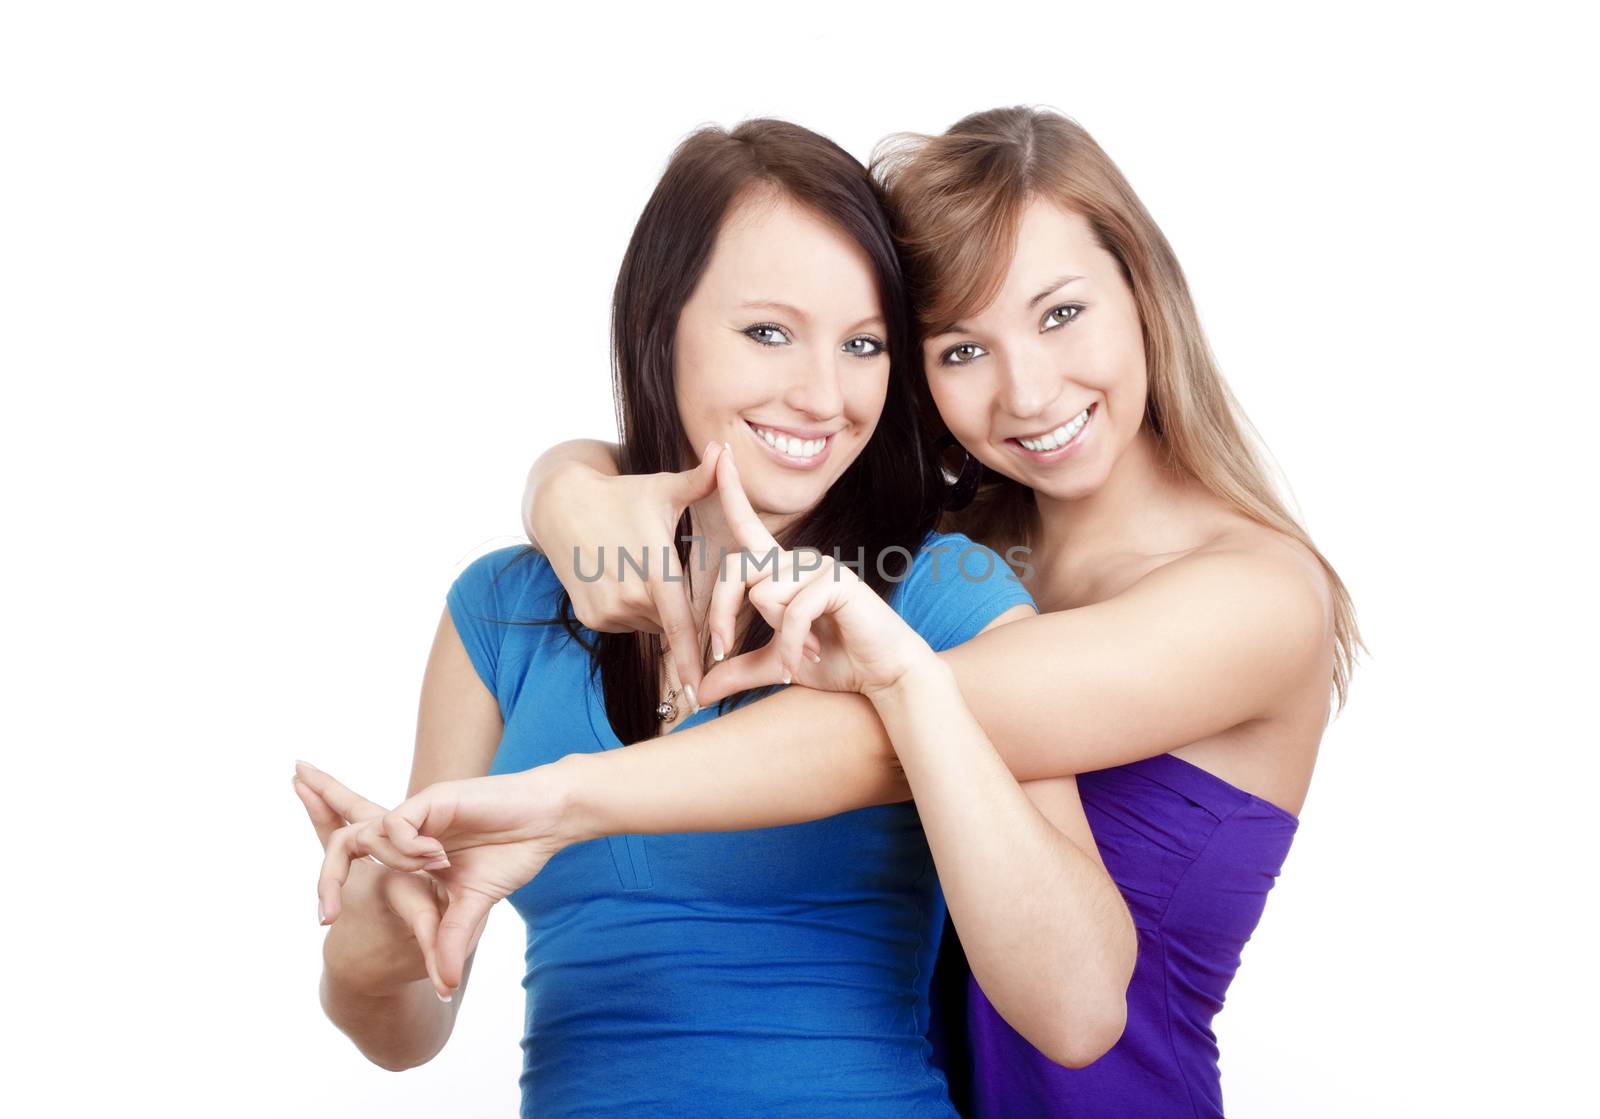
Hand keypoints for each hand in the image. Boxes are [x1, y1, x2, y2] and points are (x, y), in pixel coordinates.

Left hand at [296, 760, 575, 996]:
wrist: (546, 820)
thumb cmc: (512, 853)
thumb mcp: (472, 906)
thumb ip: (450, 939)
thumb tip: (444, 989)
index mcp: (411, 851)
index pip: (355, 858)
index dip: (332, 884)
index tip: (326, 921)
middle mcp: (408, 829)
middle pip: (343, 842)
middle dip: (327, 878)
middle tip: (329, 917)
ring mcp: (417, 813)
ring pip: (369, 836)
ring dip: (397, 862)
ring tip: (437, 866)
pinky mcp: (431, 799)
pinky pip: (396, 824)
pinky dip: (408, 846)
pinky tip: (440, 856)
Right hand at [532, 440, 723, 701]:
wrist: (561, 505)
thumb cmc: (623, 495)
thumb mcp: (663, 488)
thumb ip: (702, 480)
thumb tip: (723, 450)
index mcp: (655, 571)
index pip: (682, 627)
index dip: (692, 659)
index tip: (703, 691)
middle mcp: (630, 596)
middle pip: (671, 623)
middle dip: (680, 612)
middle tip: (673, 584)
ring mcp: (607, 610)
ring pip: (649, 625)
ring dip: (655, 610)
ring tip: (640, 570)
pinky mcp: (592, 617)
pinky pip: (626, 624)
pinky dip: (633, 610)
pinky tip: (622, 577)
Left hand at [695, 450, 940, 704]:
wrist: (884, 677)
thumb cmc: (836, 664)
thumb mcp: (775, 667)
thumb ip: (737, 672)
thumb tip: (697, 693)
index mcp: (782, 571)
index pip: (748, 526)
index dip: (730, 490)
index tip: (717, 453)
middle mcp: (798, 560)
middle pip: (737, 569)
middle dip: (720, 614)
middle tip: (720, 651)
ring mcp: (819, 567)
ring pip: (764, 594)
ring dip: (775, 637)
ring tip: (801, 655)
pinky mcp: (836, 582)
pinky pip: (791, 612)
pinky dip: (791, 645)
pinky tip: (809, 658)